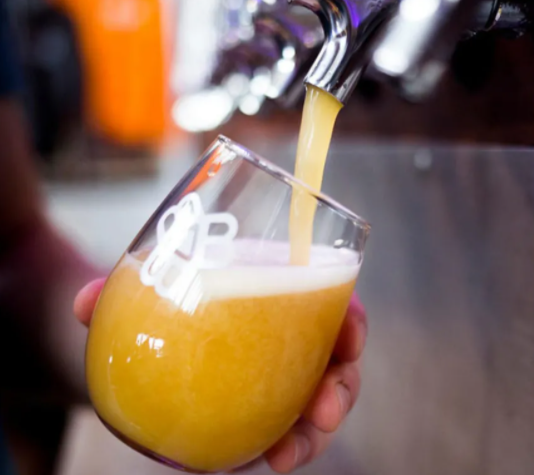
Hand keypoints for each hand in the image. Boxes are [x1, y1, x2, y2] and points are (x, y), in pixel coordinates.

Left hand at [75, 280, 366, 473]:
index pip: (327, 300)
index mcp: (274, 291)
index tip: (350, 331)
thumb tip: (84, 304)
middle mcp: (284, 335)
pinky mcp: (261, 405)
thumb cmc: (163, 302)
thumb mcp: (147, 290)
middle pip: (334, 358)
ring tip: (293, 453)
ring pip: (316, 399)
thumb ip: (116, 293)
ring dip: (317, 428)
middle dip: (343, 384)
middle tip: (328, 407)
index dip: (348, 316)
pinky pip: (287, 424)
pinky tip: (270, 459)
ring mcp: (276, 373)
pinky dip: (287, 444)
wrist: (149, 339)